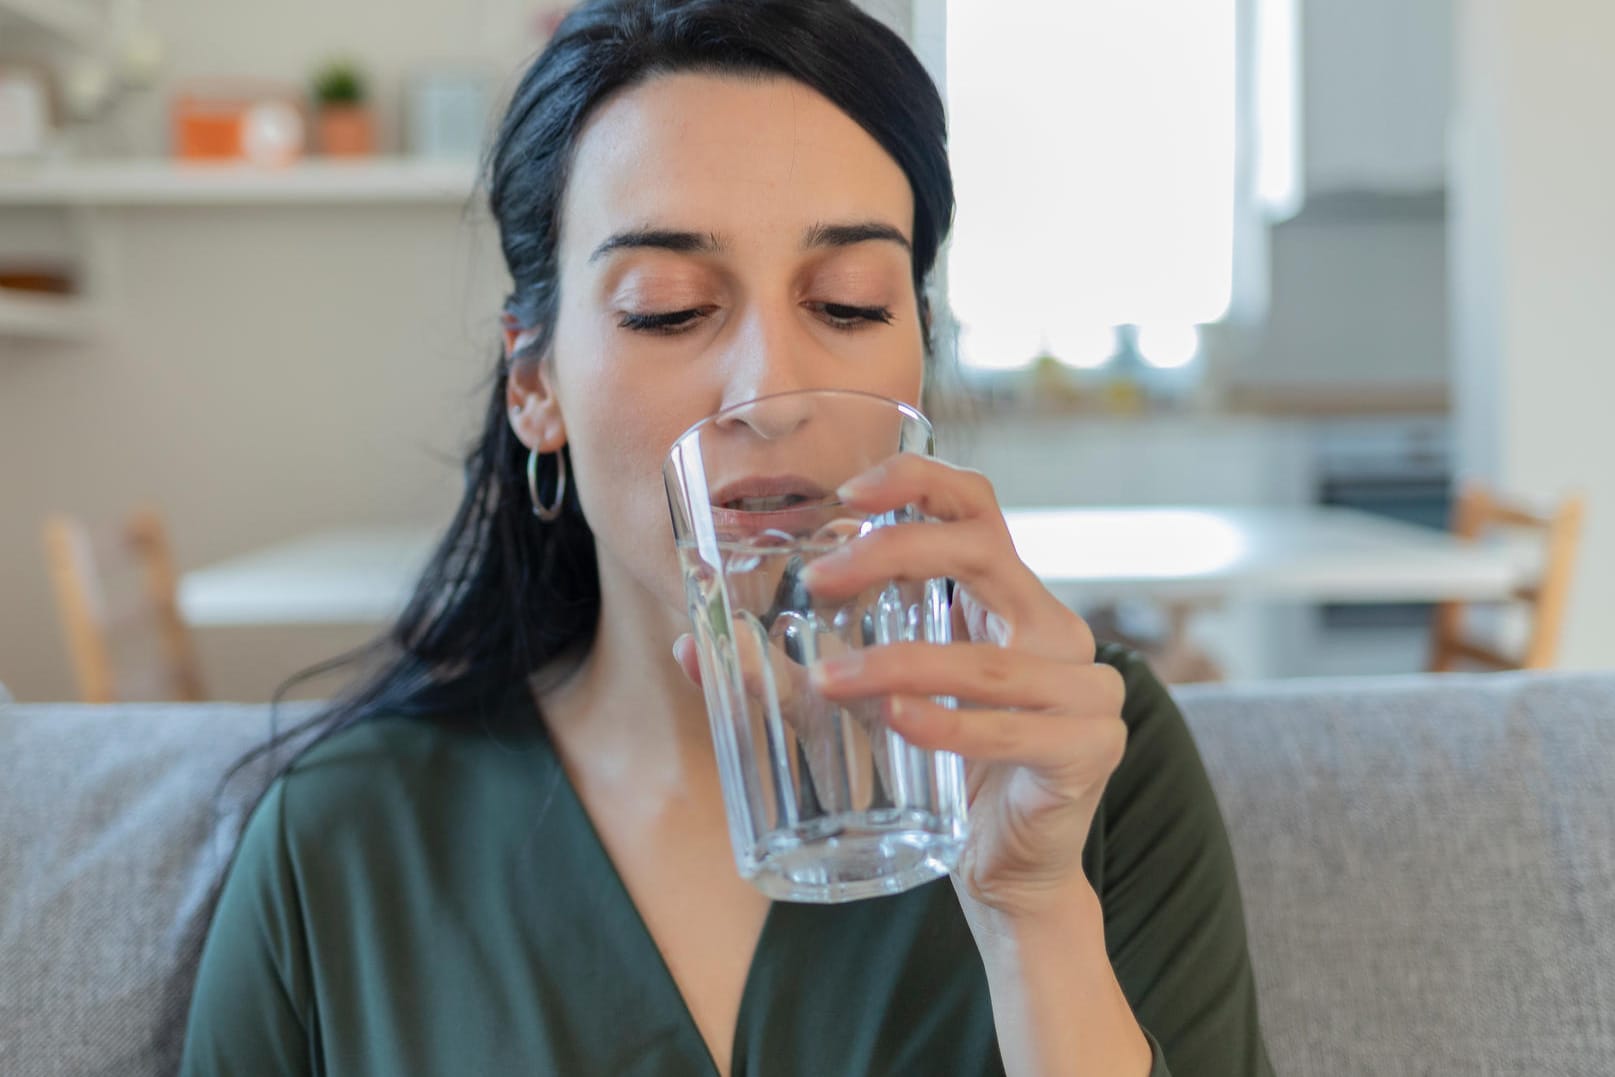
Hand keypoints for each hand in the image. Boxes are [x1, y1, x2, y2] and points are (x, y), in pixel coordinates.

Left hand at [797, 453, 1126, 921]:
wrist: (1010, 872)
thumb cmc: (942, 773)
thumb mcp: (867, 707)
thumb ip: (795, 676)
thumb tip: (691, 647)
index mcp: (1007, 599)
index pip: (976, 507)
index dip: (918, 482)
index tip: (847, 494)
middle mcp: (1053, 627)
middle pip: (983, 551)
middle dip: (896, 552)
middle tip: (818, 578)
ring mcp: (1084, 687)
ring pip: (989, 658)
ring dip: (900, 663)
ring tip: (831, 680)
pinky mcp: (1088, 748)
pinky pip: (1012, 729)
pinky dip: (949, 724)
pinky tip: (897, 721)